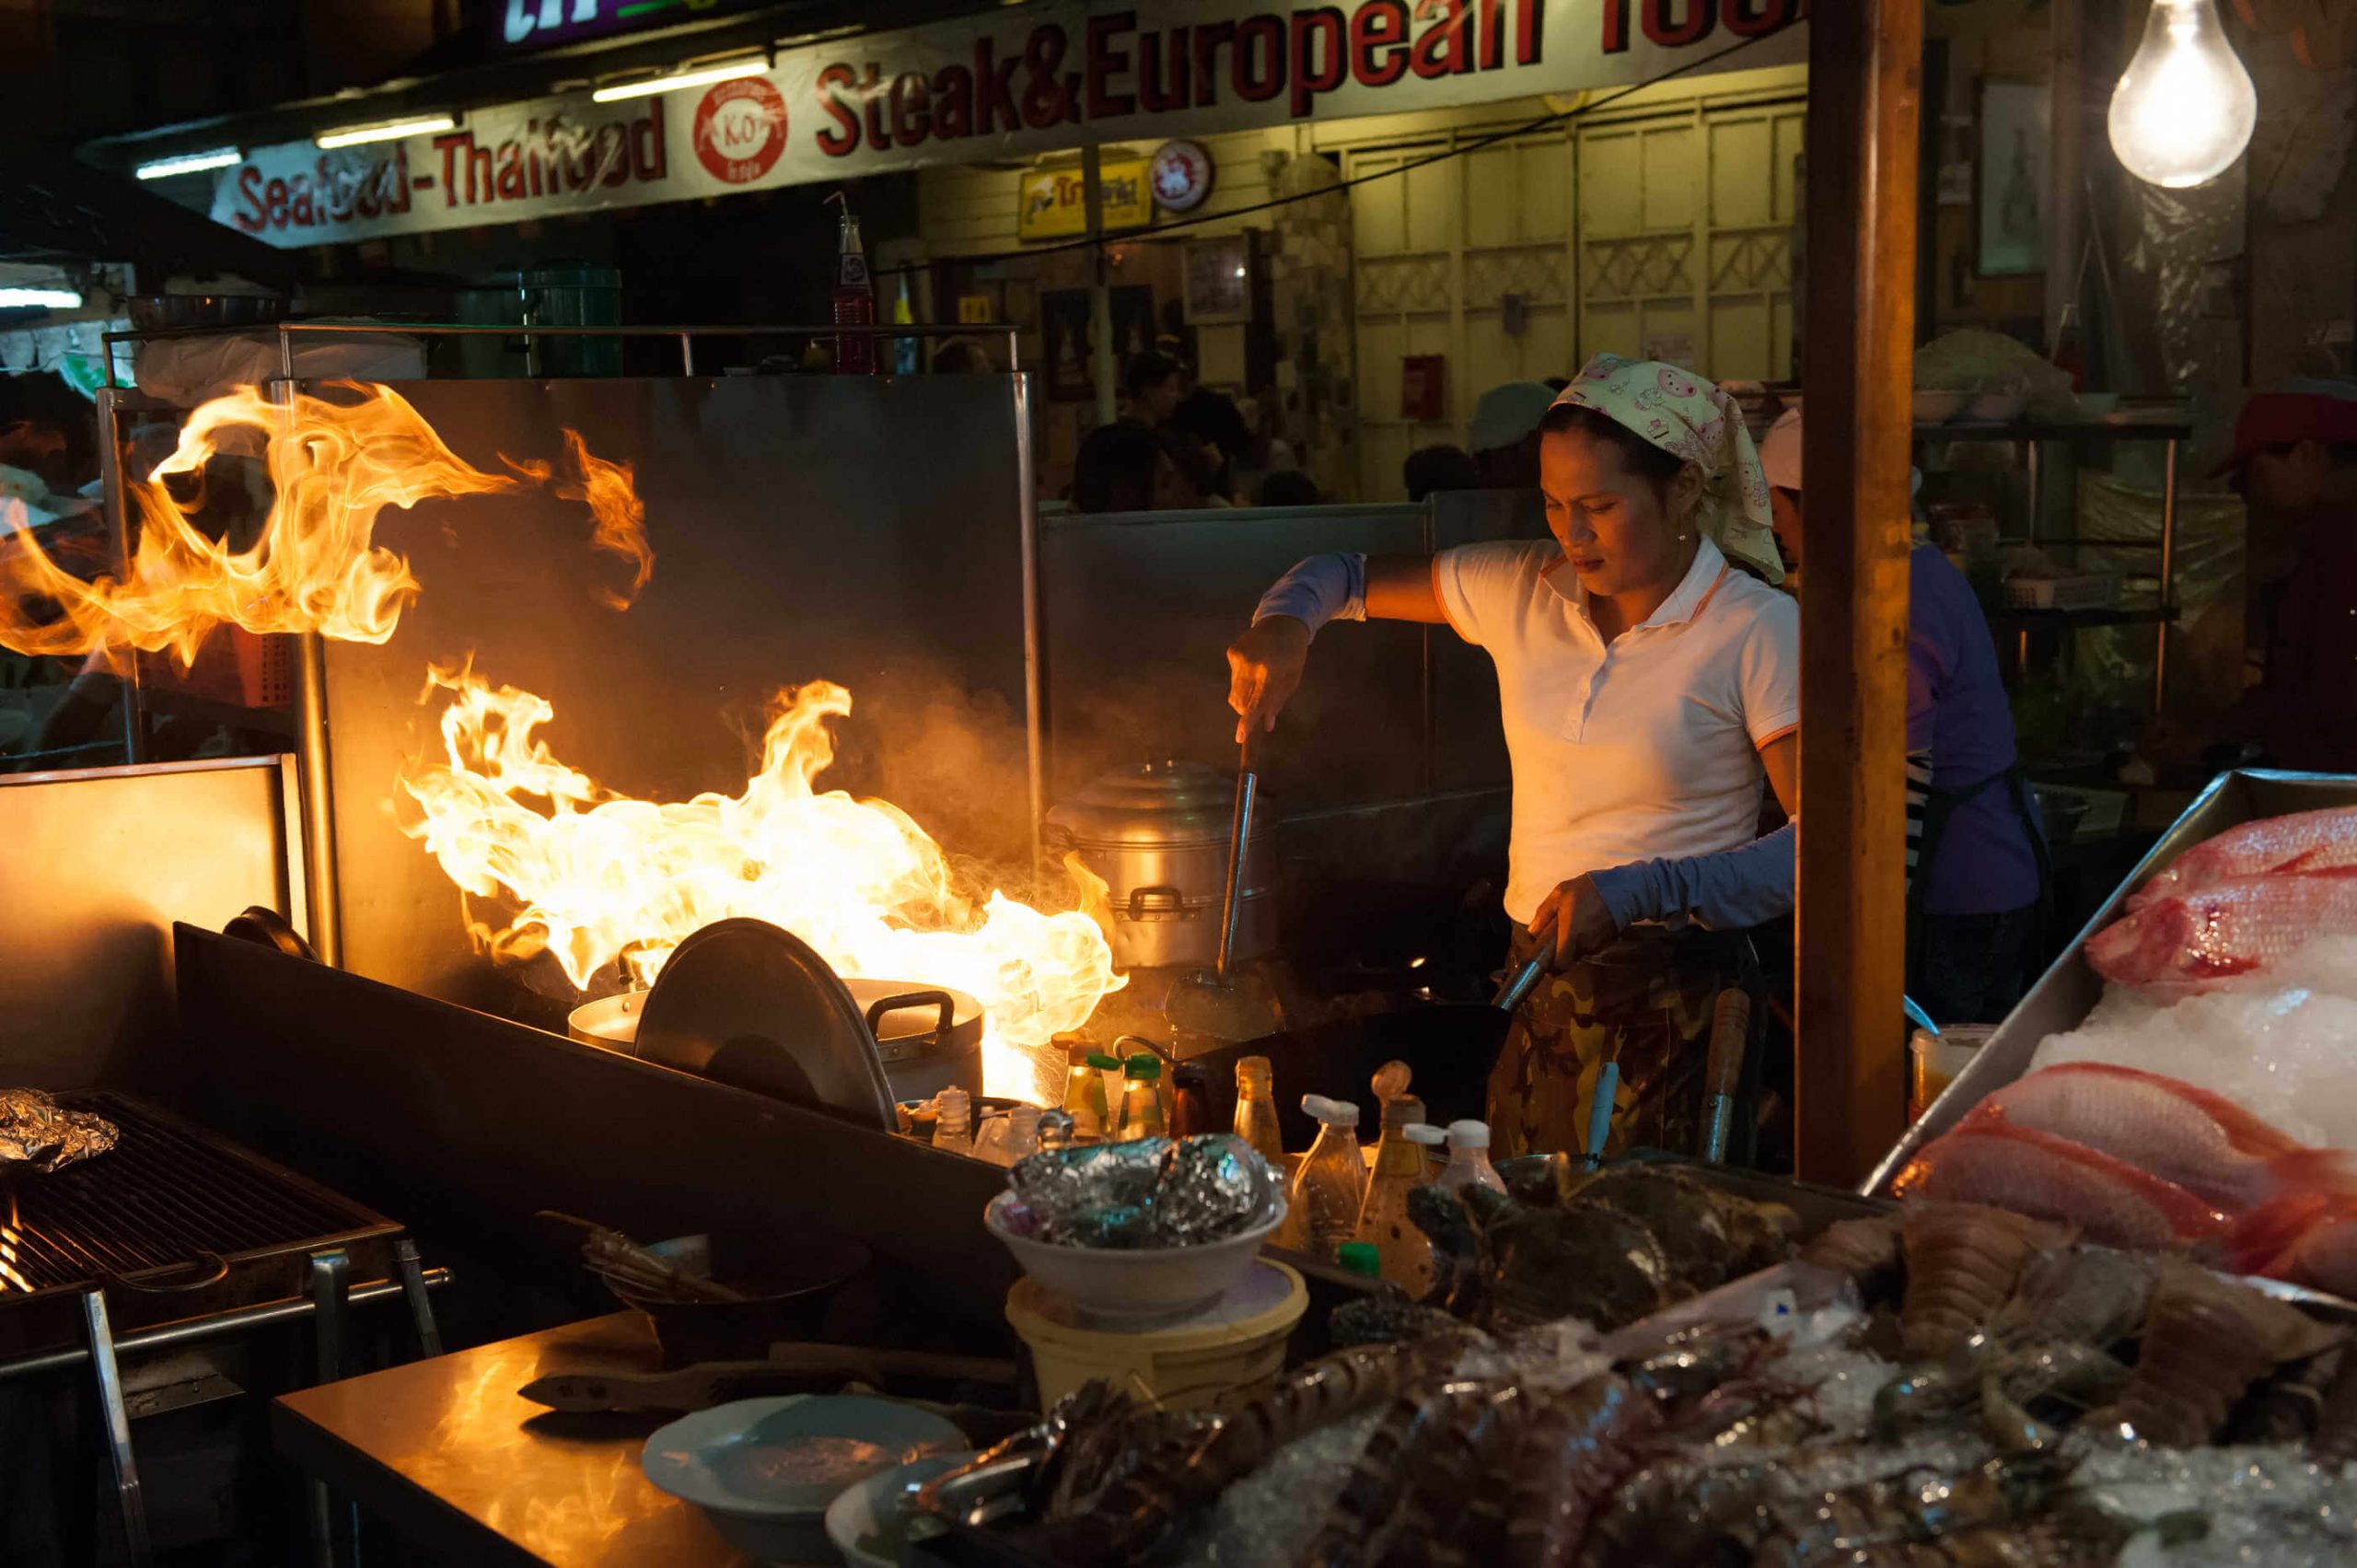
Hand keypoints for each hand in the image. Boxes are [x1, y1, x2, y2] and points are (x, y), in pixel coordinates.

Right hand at [1225, 617, 1310, 743]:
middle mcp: (1251, 664)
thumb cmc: (1293, 655)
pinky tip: (1254, 665)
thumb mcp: (1293, 679)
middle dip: (1245, 711)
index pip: (1256, 702)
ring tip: (1260, 679)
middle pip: (1239, 701)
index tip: (1240, 737)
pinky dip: (1242, 679)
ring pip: (1234, 691)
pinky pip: (1233, 677)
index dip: (1248, 721)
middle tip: (1258, 708)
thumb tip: (1266, 725)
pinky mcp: (1231, 652)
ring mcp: (1238, 657)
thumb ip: (1278, 702)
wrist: (1283, 622)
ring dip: (1245, 695)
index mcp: (1271, 672)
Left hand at [1528, 874, 1618, 967]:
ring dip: (1572, 942)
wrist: (1622, 889)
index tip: (1545, 960)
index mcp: (1571, 935)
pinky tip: (1585, 921)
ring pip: (1578, 952)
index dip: (1551, 967)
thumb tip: (1532, 932)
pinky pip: (1589, 945)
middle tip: (1556, 933)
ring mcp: (1597, 944)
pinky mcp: (1606, 941)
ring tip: (1573, 922)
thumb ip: (1543, 914)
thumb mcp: (1559, 895)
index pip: (1560, 965)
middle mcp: (1585, 945)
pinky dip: (1584, 938)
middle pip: (1568, 958)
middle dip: (1560, 950)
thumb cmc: (1588, 890)